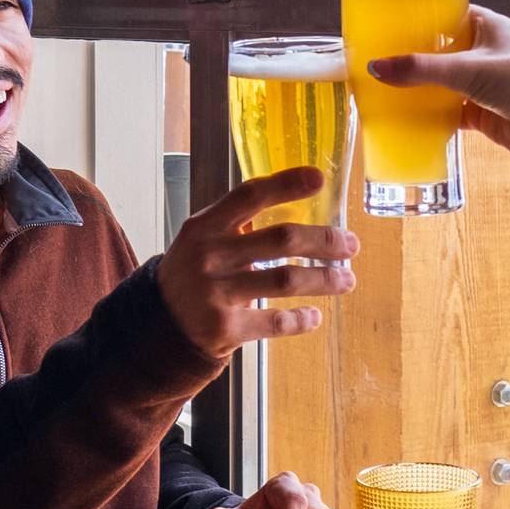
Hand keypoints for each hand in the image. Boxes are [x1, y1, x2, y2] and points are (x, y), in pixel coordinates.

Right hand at [157, 167, 358, 358]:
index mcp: (205, 226)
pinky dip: (301, 320)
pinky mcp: (225, 328)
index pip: (250, 195)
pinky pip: (275, 322)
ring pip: (285, 280)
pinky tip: (314, 316)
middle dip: (324, 240)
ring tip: (347, 280)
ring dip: (325, 279)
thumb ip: (237, 221)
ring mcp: (217, 293)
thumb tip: (298, 205)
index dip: (287, 184)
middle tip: (351, 245)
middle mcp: (210, 256)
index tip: (320, 179)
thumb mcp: (202, 239)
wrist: (158, 325)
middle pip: (281, 239)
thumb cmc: (192, 272)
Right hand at [367, 5, 509, 174]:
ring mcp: (482, 84)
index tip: (392, 22)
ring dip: (418, 86)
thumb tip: (376, 67)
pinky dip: (428, 113)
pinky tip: (402, 114)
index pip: (450, 14)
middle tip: (378, 56)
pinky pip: (446, 110)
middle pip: (441, 50)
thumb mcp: (470, 70)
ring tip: (382, 84)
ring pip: (442, 82)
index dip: (424, 17)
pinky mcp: (479, 113)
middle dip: (413, 55)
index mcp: (490, 28)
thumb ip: (423, 69)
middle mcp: (485, 53)